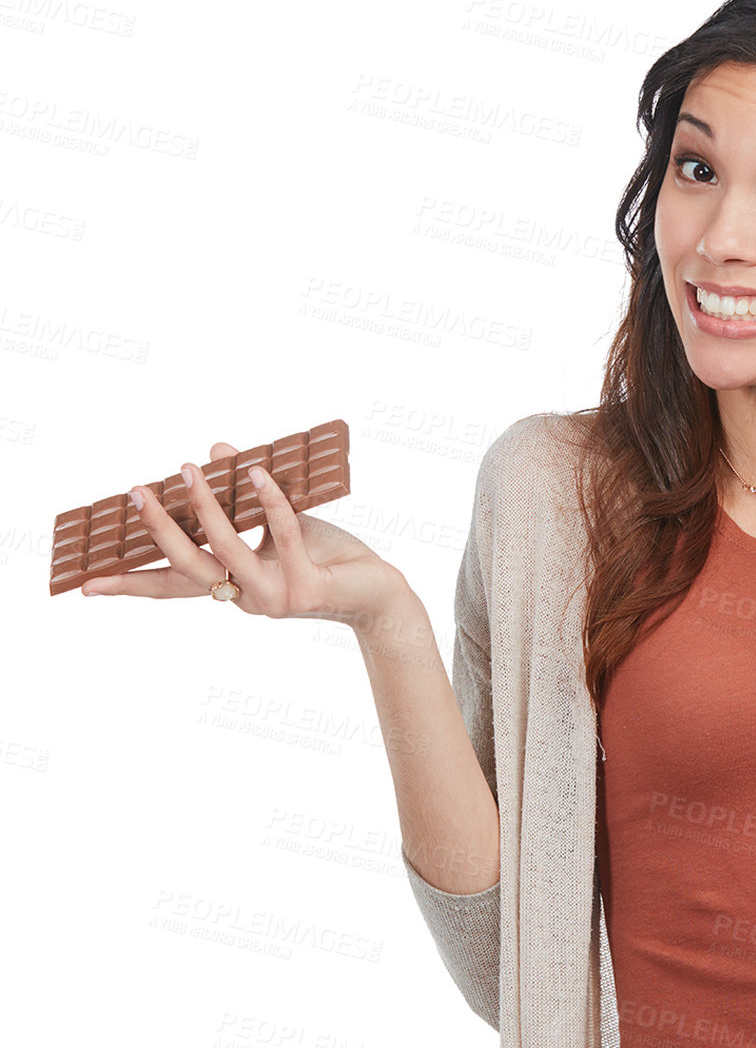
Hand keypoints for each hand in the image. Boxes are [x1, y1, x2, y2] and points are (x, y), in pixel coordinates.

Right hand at [79, 441, 404, 626]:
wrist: (380, 592)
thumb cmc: (329, 557)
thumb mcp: (283, 522)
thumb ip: (248, 497)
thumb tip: (217, 449)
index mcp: (232, 586)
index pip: (172, 586)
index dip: (130, 585)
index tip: (84, 584)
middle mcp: (245, 598)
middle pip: (187, 567)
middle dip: (159, 530)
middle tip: (136, 494)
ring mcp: (273, 596)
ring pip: (226, 551)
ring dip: (206, 508)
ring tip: (189, 470)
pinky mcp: (304, 586)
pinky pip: (282, 534)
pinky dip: (270, 500)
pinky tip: (256, 470)